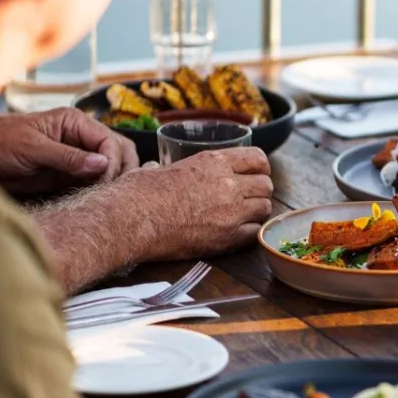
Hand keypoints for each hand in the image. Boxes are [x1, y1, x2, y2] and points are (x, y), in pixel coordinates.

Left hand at [0, 108, 138, 194]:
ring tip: (107, 198)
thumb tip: (103, 164)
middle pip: (117, 151)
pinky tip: (96, 201)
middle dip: (121, 170)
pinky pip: (91, 183)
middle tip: (114, 191)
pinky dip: (97, 192)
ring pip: (108, 168)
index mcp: (73, 123)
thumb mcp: (32, 148)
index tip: (105, 181)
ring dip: (111, 182)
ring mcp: (74, 158)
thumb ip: (67, 156)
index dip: (112, 162)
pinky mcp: (65, 176)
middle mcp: (79, 138)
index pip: (109, 141)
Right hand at [118, 148, 272, 260]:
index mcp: (214, 161)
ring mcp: (231, 211)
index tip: (256, 173)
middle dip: (260, 191)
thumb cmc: (137, 192)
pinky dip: (251, 233)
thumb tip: (158, 168)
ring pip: (265, 208)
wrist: (130, 220)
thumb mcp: (161, 168)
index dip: (260, 167)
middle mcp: (228, 183)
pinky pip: (255, 233)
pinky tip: (239, 233)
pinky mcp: (228, 238)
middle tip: (249, 198)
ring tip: (244, 216)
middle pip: (266, 185)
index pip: (257, 159)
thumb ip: (173, 169)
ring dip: (257, 212)